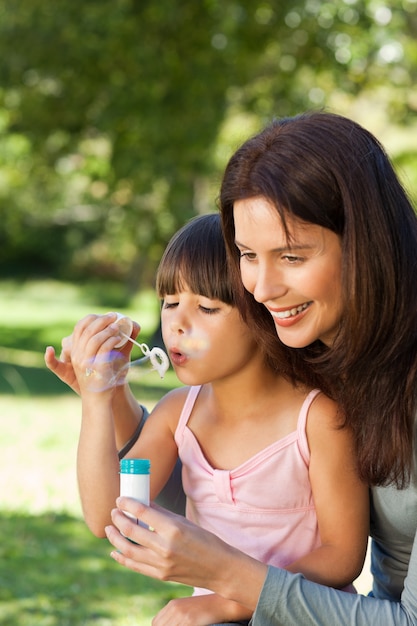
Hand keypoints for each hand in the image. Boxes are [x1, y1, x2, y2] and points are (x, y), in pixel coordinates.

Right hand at [44, 314, 139, 393]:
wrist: (98, 400)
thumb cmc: (99, 379)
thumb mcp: (96, 361)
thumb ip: (102, 345)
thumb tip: (118, 328)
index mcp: (75, 352)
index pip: (79, 328)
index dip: (91, 318)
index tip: (103, 315)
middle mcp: (78, 356)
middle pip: (88, 330)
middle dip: (101, 320)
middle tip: (113, 316)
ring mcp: (86, 361)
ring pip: (95, 338)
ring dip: (108, 329)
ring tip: (117, 327)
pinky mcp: (97, 367)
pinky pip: (104, 348)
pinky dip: (112, 340)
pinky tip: (119, 338)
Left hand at [104, 497, 266, 609]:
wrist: (219, 568)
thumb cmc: (204, 540)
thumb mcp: (184, 522)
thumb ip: (162, 514)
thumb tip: (143, 504)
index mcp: (173, 529)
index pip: (142, 512)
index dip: (127, 504)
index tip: (120, 499)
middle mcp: (164, 546)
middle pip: (131, 531)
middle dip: (117, 519)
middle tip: (113, 512)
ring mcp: (161, 563)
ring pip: (128, 550)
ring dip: (114, 538)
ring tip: (109, 528)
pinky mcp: (160, 575)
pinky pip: (135, 566)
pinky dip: (121, 557)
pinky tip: (115, 550)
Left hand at [152, 594, 251, 625]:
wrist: (223, 603)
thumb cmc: (206, 608)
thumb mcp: (187, 608)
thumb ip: (175, 616)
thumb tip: (163, 623)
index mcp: (173, 604)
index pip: (155, 622)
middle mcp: (175, 608)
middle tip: (181, 625)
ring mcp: (182, 615)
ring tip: (188, 625)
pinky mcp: (190, 621)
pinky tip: (192, 625)